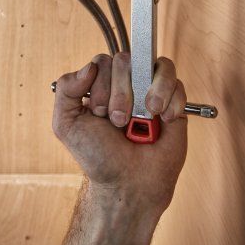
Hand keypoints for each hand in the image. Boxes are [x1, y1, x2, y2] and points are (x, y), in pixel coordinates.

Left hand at [52, 53, 187, 215]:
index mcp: (100, 85)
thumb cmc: (99, 157)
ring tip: (148, 115)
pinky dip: (171, 101)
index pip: (103, 62)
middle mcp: (126, 84)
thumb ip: (66, 90)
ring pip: (156, 65)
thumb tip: (88, 67)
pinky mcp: (174, 102)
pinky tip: (163, 120)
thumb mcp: (67, 124)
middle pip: (127, 60)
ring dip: (151, 91)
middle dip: (121, 94)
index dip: (102, 86)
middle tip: (120, 122)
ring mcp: (150, 90)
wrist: (129, 184)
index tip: (100, 114)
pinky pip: (178, 84)